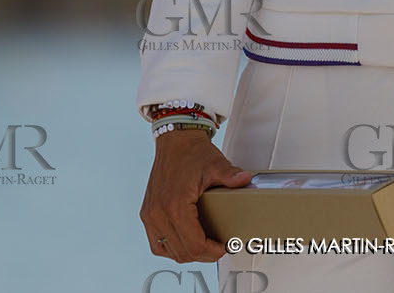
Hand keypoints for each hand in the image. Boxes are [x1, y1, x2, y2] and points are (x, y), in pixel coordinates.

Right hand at [139, 129, 253, 262]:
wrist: (175, 140)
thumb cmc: (193, 152)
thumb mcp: (216, 164)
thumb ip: (231, 175)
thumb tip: (246, 180)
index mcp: (175, 205)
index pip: (193, 245)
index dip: (212, 252)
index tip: (224, 247)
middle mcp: (158, 212)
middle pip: (182, 252)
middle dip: (204, 254)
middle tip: (219, 247)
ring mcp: (150, 214)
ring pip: (168, 251)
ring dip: (188, 252)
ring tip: (205, 245)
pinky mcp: (147, 213)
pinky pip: (157, 243)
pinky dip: (171, 247)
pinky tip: (185, 241)